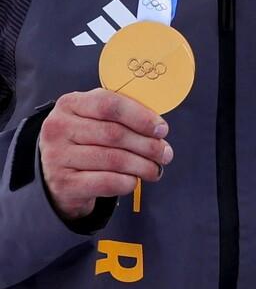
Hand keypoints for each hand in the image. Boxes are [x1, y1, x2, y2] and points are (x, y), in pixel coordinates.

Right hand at [37, 89, 171, 220]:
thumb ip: (124, 115)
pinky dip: (128, 182)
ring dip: (143, 166)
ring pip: (114, 160)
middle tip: (165, 154)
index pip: (109, 105)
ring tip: (155, 169)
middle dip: (149, 146)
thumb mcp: (97, 119)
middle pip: (115, 134)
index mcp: (70, 104)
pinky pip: (107, 182)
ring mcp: (57, 156)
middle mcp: (58, 128)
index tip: (162, 130)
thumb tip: (158, 128)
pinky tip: (134, 180)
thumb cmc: (87, 141)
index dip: (141, 117)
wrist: (57, 174)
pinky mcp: (63, 183)